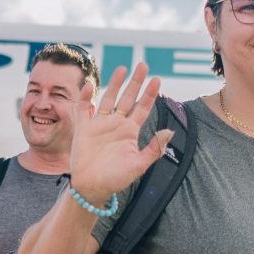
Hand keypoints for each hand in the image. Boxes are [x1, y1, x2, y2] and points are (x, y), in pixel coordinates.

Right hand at [67, 64, 174, 204]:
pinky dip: (85, 97)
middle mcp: (116, 124)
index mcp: (130, 132)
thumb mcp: (138, 165)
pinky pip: (83, 109)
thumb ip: (154, 149)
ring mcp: (99, 124)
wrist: (91, 188)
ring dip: (114, 84)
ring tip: (122, 68)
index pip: (142, 108)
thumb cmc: (116, 179)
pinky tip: (89, 85)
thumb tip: (170, 131)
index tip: (157, 79)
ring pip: (108, 98)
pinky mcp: (83, 129)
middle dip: (135, 82)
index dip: (149, 94)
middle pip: (127, 98)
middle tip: (143, 65)